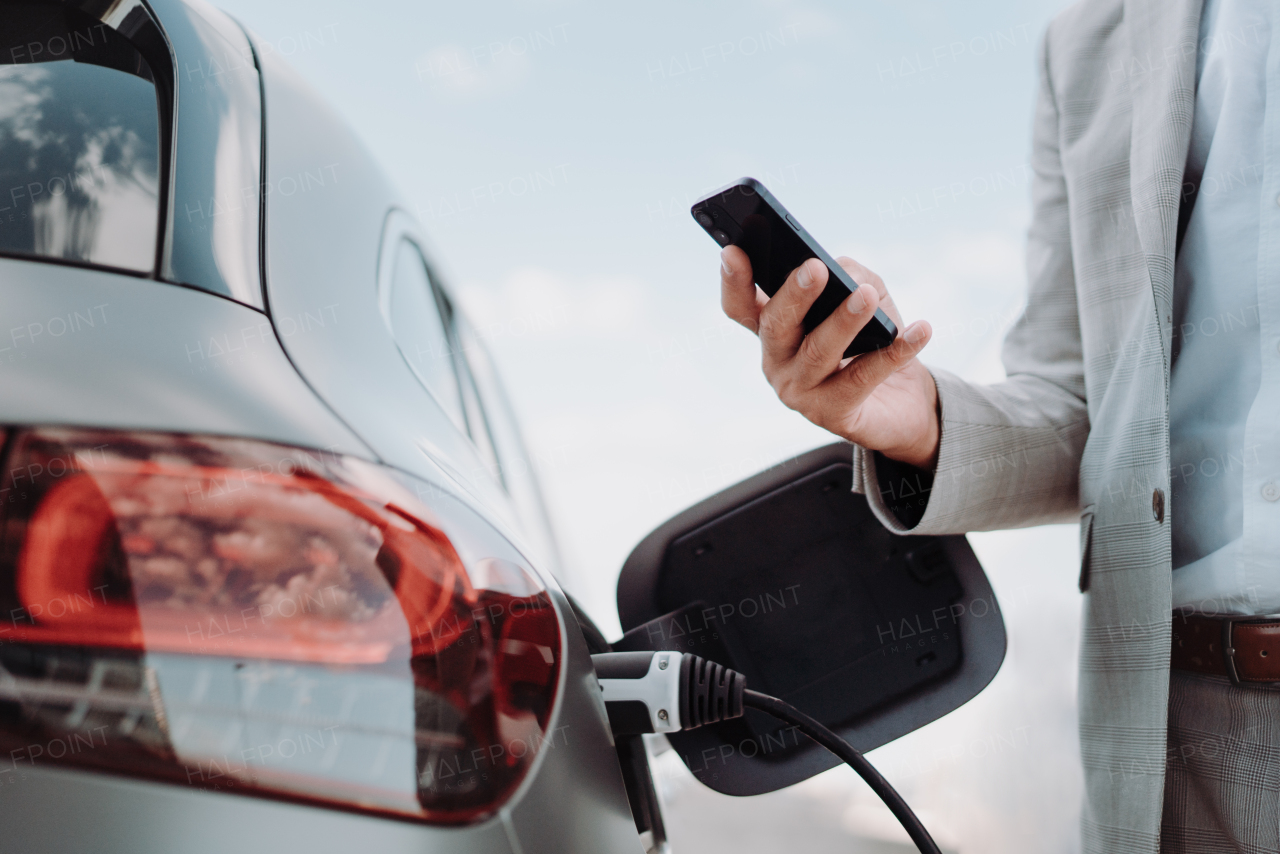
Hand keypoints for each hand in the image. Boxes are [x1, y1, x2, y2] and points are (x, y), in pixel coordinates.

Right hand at [720, 246, 939, 469]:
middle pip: (774, 326)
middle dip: (794, 296)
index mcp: (774, 330)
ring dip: (844, 321)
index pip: (741, 306)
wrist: (904, 400)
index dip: (733, 281)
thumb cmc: (874, 339)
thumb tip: (845, 273)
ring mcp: (800, 392)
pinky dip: (894, 352)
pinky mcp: (834, 414)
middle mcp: (777, 361)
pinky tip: (919, 331)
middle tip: (814, 268)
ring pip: (818, 352)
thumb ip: (851, 274)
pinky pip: (863, 378)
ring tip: (867, 296)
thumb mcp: (864, 294)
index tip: (733, 251)